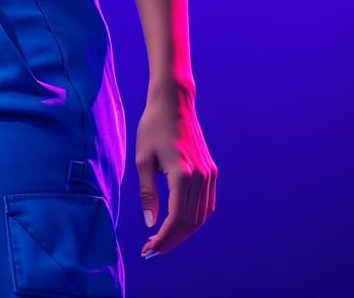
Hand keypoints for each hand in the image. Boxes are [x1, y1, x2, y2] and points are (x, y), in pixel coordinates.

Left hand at [135, 84, 216, 258]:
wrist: (174, 102)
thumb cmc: (152, 126)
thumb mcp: (142, 159)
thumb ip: (147, 193)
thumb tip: (151, 224)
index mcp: (182, 174)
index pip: (176, 218)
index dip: (164, 238)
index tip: (149, 250)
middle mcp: (201, 177)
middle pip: (191, 222)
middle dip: (172, 240)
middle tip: (152, 250)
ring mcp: (208, 174)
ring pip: (201, 216)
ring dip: (183, 231)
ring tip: (162, 239)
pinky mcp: (210, 170)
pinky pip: (206, 203)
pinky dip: (194, 217)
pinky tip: (177, 221)